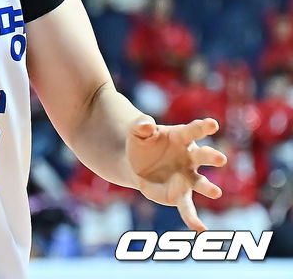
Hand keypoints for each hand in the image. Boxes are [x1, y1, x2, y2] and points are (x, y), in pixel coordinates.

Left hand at [127, 116, 225, 231]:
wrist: (135, 163)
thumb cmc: (142, 142)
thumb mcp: (137, 131)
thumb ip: (141, 126)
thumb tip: (146, 125)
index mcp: (182, 137)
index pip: (193, 130)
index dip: (202, 127)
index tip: (212, 124)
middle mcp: (191, 158)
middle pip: (203, 156)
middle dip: (211, 157)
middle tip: (220, 159)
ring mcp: (188, 177)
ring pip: (201, 183)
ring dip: (208, 187)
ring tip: (216, 192)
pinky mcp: (180, 195)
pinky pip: (187, 208)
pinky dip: (193, 219)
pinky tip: (200, 229)